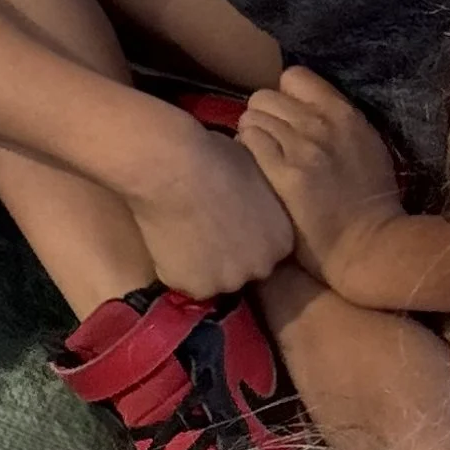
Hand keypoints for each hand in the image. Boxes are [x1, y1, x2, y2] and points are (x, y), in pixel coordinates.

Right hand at [122, 115, 296, 301]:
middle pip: (243, 270)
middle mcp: (260, 268)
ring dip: (200, 263)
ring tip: (184, 234)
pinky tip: (167, 238)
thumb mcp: (258, 178)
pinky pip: (182, 281)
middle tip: (205, 228)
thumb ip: (261, 205)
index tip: (228, 222)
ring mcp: (227, 283)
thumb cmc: (218, 160)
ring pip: (212, 279)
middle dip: (227, 255)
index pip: (267, 251)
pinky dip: (174, 265)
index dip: (245, 237)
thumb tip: (251, 204)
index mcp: (282, 242)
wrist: (174, 170)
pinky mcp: (193, 288)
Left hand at [237, 67, 409, 294]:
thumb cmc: (369, 199)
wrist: (368, 242)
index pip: (294, 77)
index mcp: (344, 113)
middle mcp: (321, 124)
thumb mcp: (366, 145)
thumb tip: (306, 109)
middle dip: (260, 116)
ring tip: (259, 156)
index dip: (283, 95)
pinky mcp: (283, 174)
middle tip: (265, 139)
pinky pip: (249, 142)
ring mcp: (301, 148)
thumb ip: (337, 123)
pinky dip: (245, 151)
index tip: (284, 116)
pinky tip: (252, 169)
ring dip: (250, 134)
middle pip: (265, 96)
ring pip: (252, 117)